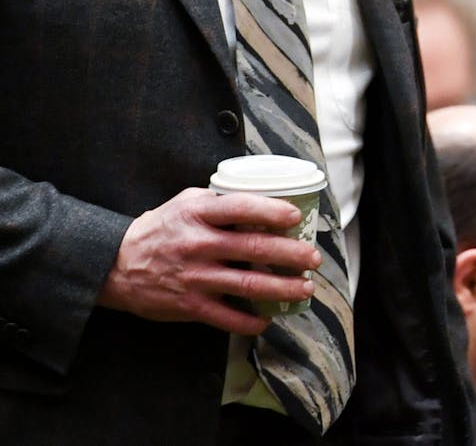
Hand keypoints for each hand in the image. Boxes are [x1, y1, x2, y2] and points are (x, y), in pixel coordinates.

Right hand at [96, 187, 321, 334]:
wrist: (116, 266)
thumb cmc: (160, 229)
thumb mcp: (185, 203)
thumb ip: (219, 201)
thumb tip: (261, 199)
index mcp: (198, 215)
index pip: (241, 208)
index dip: (271, 211)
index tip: (296, 216)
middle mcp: (198, 245)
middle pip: (254, 249)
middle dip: (291, 254)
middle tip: (313, 258)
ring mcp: (195, 277)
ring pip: (248, 285)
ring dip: (282, 288)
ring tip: (305, 288)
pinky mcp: (190, 306)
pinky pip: (228, 317)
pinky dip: (251, 321)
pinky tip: (268, 318)